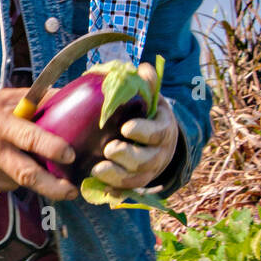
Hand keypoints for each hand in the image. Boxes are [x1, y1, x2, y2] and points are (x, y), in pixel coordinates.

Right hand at [0, 87, 79, 201]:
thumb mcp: (11, 97)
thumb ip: (41, 101)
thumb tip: (77, 100)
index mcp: (1, 123)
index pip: (30, 139)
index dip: (52, 149)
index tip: (70, 156)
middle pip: (27, 175)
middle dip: (54, 187)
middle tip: (72, 192)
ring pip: (19, 181)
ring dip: (34, 177)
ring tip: (31, 162)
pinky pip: (6, 184)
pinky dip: (15, 178)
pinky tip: (7, 163)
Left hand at [89, 62, 179, 190]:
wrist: (158, 140)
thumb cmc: (147, 114)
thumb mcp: (151, 97)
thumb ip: (146, 83)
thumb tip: (143, 67)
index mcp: (163, 129)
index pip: (157, 132)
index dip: (143, 131)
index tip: (126, 128)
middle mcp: (158, 154)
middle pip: (146, 161)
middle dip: (128, 156)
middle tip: (109, 149)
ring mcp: (148, 172)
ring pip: (135, 180)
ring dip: (117, 177)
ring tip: (97, 169)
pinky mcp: (136, 183)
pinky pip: (127, 192)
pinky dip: (115, 193)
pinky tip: (102, 191)